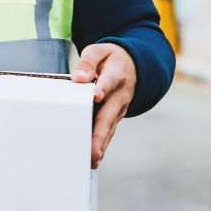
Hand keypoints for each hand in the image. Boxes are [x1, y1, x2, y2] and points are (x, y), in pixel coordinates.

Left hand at [71, 43, 136, 168]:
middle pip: (109, 114)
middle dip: (101, 133)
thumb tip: (78, 78)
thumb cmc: (109, 59)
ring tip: (92, 159)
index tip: (96, 95)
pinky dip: (102, 144)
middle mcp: (120, 95)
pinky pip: (109, 131)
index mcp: (116, 74)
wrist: (132, 65)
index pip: (110, 81)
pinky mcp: (115, 117)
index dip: (104, 88)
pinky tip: (94, 159)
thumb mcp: (99, 51)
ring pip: (110, 127)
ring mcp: (119, 108)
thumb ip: (88, 62)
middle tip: (93, 150)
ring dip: (102, 144)